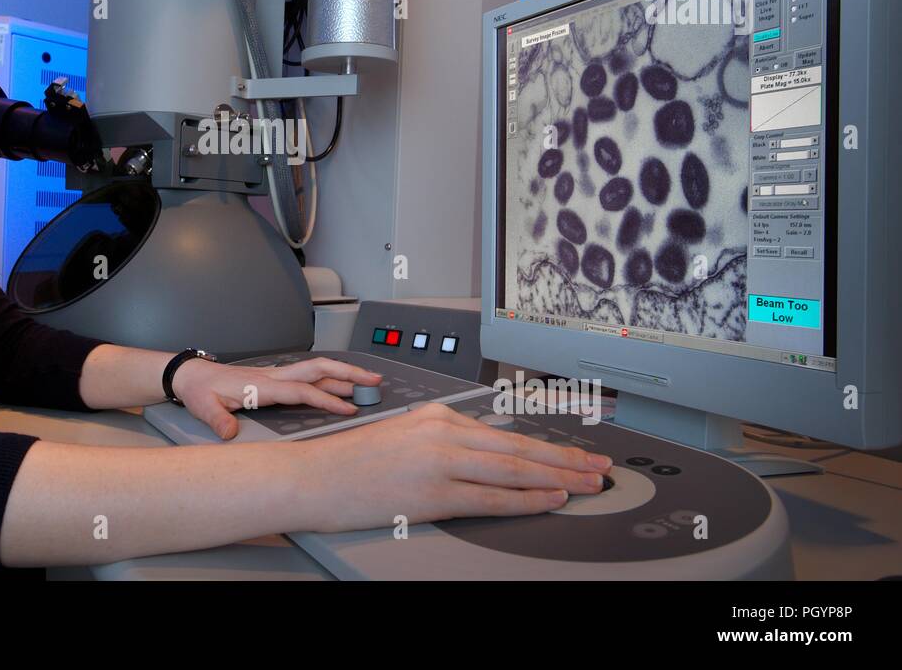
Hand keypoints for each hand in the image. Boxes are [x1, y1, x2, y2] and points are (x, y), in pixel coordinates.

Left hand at [171, 355, 382, 440]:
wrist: (191, 375)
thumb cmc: (200, 390)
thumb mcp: (204, 408)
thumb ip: (218, 421)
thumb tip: (230, 434)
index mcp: (261, 385)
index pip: (301, 391)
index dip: (326, 400)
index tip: (348, 409)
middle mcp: (273, 377)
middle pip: (318, 369)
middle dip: (348, 374)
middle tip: (373, 381)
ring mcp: (275, 375)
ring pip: (316, 370)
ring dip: (342, 375)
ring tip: (367, 383)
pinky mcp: (274, 378)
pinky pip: (307, 375)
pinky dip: (328, 377)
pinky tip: (338, 384)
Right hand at [298, 402, 613, 530]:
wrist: (313, 478)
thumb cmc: (351, 464)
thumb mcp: (403, 439)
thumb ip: (444, 444)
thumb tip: (485, 458)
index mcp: (437, 416)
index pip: (506, 434)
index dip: (548, 445)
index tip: (575, 453)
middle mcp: (443, 432)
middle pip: (519, 448)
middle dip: (567, 458)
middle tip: (601, 466)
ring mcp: (440, 462)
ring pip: (515, 469)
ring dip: (559, 476)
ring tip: (589, 483)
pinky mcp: (433, 493)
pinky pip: (492, 497)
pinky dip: (528, 498)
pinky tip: (552, 499)